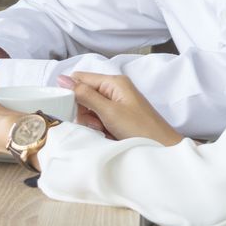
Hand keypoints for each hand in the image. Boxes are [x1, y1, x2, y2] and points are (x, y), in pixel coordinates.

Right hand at [61, 73, 181, 146]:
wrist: (163, 148)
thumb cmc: (140, 129)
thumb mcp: (109, 111)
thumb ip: (85, 94)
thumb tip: (63, 78)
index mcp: (114, 82)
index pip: (81, 78)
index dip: (72, 92)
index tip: (69, 108)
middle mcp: (115, 89)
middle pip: (84, 94)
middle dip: (84, 111)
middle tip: (96, 122)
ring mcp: (117, 103)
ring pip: (90, 109)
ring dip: (91, 121)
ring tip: (104, 129)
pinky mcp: (118, 116)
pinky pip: (99, 118)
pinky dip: (99, 127)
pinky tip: (107, 133)